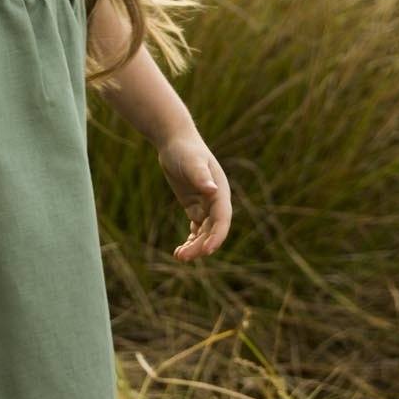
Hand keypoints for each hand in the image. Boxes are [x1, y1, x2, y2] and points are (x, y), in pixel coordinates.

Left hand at [158, 131, 231, 261]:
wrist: (175, 141)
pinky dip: (190, 240)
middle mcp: (216, 201)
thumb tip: (212, 190)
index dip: (217, 237)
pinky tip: (180, 251)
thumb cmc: (185, 149)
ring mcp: (205, 205)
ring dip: (194, 246)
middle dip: (200, 245)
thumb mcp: (192, 162)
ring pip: (204, 232)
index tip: (206, 251)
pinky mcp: (194, 206)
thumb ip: (201, 177)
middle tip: (182, 257)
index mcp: (220, 193)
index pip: (222, 220)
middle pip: (212, 230)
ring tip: (179, 256)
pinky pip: (196, 228)